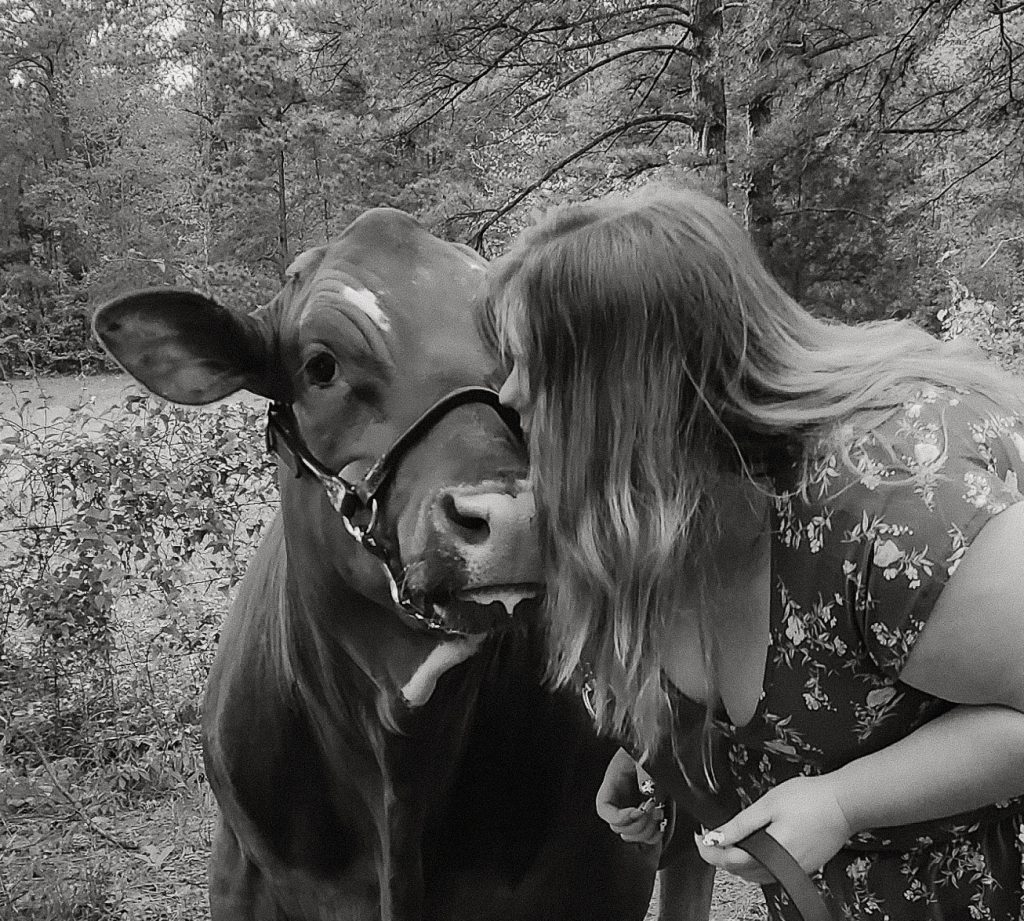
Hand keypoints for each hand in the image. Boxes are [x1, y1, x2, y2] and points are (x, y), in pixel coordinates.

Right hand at [595, 747, 665, 845]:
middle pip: (618, 828)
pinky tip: (662, 821)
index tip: (639, 809)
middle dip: (637, 823)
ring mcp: (632, 811)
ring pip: (632, 836)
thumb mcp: (644, 755)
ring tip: (659, 812)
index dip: (619, 816)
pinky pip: (646, 838)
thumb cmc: (648, 747)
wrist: (661, 747)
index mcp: (612, 784)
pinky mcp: (647, 817)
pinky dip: (654, 835)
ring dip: (647, 830)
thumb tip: (651, 796)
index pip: (603, 809)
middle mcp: (619, 802)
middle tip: (653, 807)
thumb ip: (645, 774)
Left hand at [694, 775, 853, 884]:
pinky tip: (750, 849)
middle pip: (740, 872)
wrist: (844, 804)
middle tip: (707, 836)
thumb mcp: (767, 805)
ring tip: (724, 840)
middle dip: (719, 856)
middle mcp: (781, 869)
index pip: (729, 861)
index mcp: (770, 854)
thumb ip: (740, 825)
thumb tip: (715, 837)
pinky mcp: (802, 868)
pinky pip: (769, 873)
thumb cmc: (809, 799)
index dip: (709, 850)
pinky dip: (753, 864)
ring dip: (735, 862)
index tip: (698, 837)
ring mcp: (793, 871)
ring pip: (753, 876)